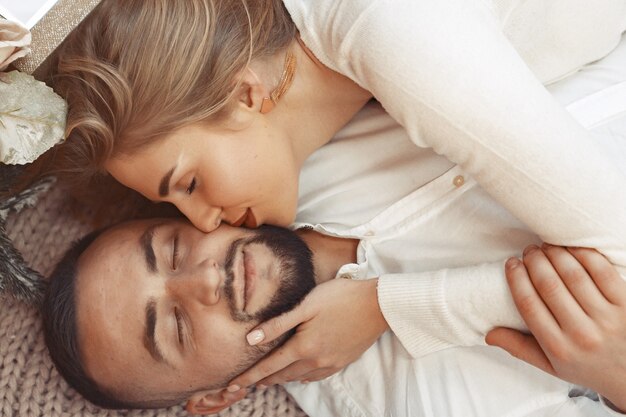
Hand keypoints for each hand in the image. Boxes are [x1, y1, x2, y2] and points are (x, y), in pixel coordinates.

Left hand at [227, 278, 388, 390]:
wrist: (378, 305)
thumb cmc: (340, 297)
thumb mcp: (307, 304)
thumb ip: (279, 323)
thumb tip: (251, 339)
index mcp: (303, 346)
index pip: (269, 366)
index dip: (249, 377)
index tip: (232, 385)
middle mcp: (315, 360)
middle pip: (283, 375)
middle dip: (262, 380)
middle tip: (245, 386)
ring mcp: (330, 363)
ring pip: (299, 377)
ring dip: (282, 379)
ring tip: (268, 380)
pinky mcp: (343, 361)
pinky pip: (316, 376)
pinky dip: (303, 377)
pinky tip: (300, 375)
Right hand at [486, 244, 625, 411]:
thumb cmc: (589, 367)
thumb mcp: (551, 366)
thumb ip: (519, 348)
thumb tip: (488, 334)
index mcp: (558, 347)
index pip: (528, 304)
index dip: (516, 278)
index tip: (511, 264)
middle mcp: (581, 334)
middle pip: (549, 285)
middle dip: (534, 261)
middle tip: (529, 251)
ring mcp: (607, 319)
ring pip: (574, 275)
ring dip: (556, 254)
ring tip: (547, 247)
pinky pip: (603, 272)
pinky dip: (584, 255)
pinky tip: (573, 249)